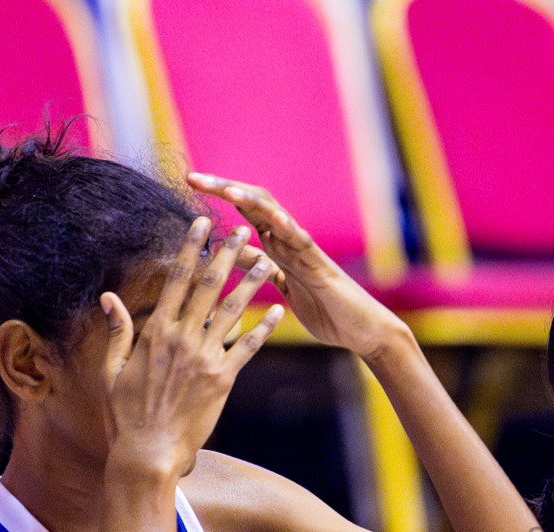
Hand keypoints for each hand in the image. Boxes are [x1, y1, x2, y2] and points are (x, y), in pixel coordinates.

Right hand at [101, 216, 283, 479]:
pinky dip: (264, 328)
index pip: (177, 279)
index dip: (191, 248)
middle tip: (242, 230)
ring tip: (267, 260)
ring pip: (233, 311)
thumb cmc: (126, 412)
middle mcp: (182, 339)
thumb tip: (109, 297)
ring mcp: (205, 358)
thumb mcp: (111, 369)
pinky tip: (278, 310)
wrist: (149, 451)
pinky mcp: (223, 379)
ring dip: (252, 283)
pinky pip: (248, 347)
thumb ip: (118, 331)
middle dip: (226, 254)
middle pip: (209, 287)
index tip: (201, 224)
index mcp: (155, 331)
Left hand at [187, 172, 409, 358]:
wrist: (363, 331)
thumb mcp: (282, 287)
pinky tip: (273, 218)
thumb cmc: (326, 312)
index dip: (218, 195)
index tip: (189, 183)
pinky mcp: (321, 268)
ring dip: (251, 201)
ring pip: (277, 218)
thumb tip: (229, 256)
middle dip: (224, 188)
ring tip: (227, 189)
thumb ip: (258, 269)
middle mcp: (290, 243)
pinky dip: (288, 229)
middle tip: (193, 178)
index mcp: (278, 247)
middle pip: (255, 204)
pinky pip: (304, 244)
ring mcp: (306, 253)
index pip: (244, 211)